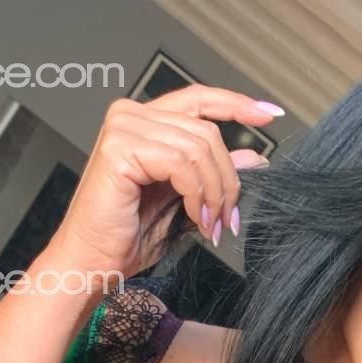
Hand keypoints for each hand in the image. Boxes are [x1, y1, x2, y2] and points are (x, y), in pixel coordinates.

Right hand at [51, 84, 278, 276]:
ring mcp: (123, 127)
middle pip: (207, 130)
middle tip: (227, 218)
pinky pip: (181, 164)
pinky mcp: (120, 147)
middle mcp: (130, 115)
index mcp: (144, 121)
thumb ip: (213, 174)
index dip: (237, 103)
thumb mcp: (184, 201)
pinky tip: (196, 219)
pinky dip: (197, 195)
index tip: (269, 113)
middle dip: (227, 179)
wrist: (92, 263)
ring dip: (214, 193)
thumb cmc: (126, 238)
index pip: (199, 99)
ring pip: (199, 148)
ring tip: (211, 225)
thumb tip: (255, 156)